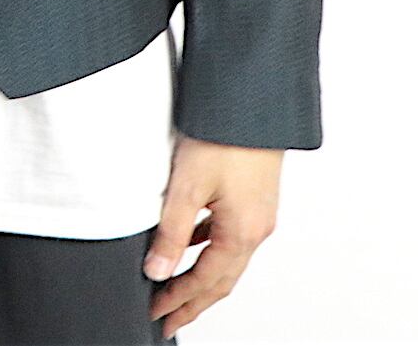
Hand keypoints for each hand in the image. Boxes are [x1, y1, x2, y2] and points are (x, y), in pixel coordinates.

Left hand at [142, 133, 281, 338]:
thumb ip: (172, 231)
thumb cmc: (226, 135)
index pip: (207, 281)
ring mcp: (259, 212)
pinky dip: (209, 247)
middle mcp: (257, 227)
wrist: (252, 99)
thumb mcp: (188, 185)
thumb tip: (158, 270)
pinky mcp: (255, 194)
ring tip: (175, 287)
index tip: (159, 314)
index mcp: (243, 232)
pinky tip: (192, 239)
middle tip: (169, 318)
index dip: (180, 300)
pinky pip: (230, 234)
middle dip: (193, 301)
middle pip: (222, 279)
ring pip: (228, 258)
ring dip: (202, 277)